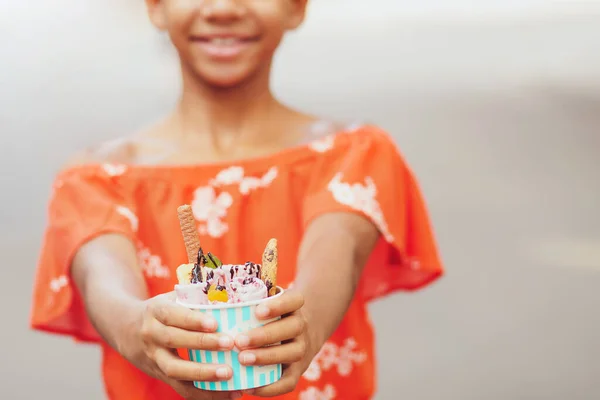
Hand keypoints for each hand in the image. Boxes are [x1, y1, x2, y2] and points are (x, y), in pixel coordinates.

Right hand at [122, 292, 243, 399]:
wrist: (125, 330)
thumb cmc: (160, 310)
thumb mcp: (170, 298)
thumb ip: (193, 296)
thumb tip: (227, 295)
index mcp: (156, 312)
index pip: (173, 315)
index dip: (193, 320)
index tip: (214, 323)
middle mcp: (151, 335)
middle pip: (174, 340)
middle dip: (202, 343)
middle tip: (229, 344)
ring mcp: (154, 358)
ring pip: (175, 370)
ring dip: (203, 374)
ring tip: (228, 373)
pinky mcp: (160, 376)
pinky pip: (181, 389)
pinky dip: (204, 394)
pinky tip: (227, 394)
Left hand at [234, 290, 315, 396]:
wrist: (299, 335)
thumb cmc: (271, 317)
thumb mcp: (268, 304)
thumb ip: (249, 304)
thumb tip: (215, 307)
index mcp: (293, 307)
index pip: (293, 300)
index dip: (278, 305)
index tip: (257, 311)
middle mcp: (301, 326)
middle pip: (292, 327)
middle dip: (265, 335)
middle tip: (239, 341)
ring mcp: (302, 348)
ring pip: (292, 352)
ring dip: (266, 357)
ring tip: (242, 360)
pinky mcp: (298, 370)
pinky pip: (289, 381)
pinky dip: (271, 387)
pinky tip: (250, 388)